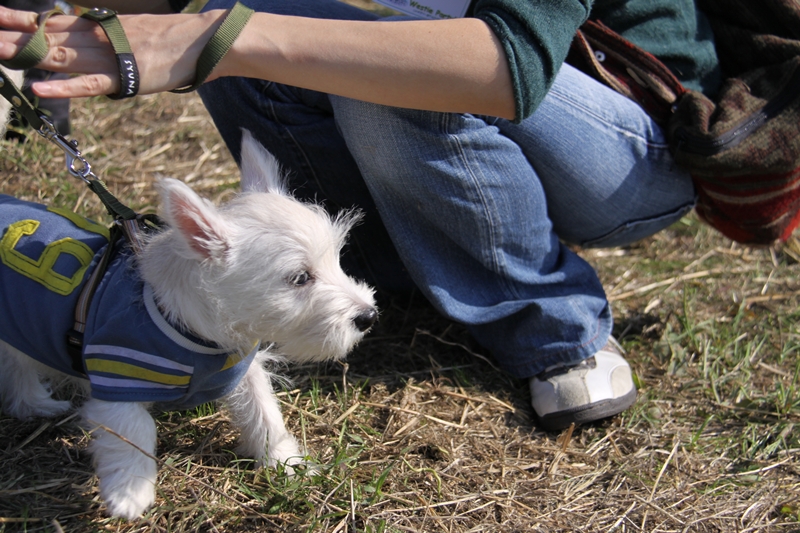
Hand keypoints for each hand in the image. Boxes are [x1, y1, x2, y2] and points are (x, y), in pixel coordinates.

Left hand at [0, 6, 226, 97]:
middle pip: (48, 38)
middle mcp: (98, 39)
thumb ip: (109, 36)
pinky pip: (89, 84)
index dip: (21, 20)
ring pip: (61, 57)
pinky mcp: (126, 79)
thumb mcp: (133, 31)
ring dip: (27, 56)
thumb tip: (92, 40)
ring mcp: (110, 59)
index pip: (52, 22)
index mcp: (99, 26)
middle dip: (14, 37)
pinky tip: (39, 88)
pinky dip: (64, 87)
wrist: (201, 41)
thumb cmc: (172, 38)